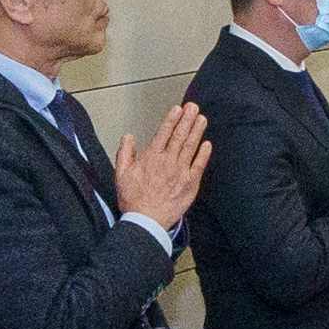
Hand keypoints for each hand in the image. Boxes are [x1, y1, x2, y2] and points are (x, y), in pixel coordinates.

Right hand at [113, 100, 209, 228]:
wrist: (146, 220)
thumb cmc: (133, 199)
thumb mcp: (121, 174)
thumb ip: (125, 153)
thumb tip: (128, 137)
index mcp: (151, 157)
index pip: (164, 133)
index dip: (172, 119)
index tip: (178, 109)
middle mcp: (168, 161)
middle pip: (179, 136)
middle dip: (187, 120)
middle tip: (194, 107)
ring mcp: (181, 172)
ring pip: (191, 147)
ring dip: (197, 131)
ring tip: (202, 119)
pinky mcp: (191, 184)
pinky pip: (199, 165)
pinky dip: (204, 154)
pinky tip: (207, 144)